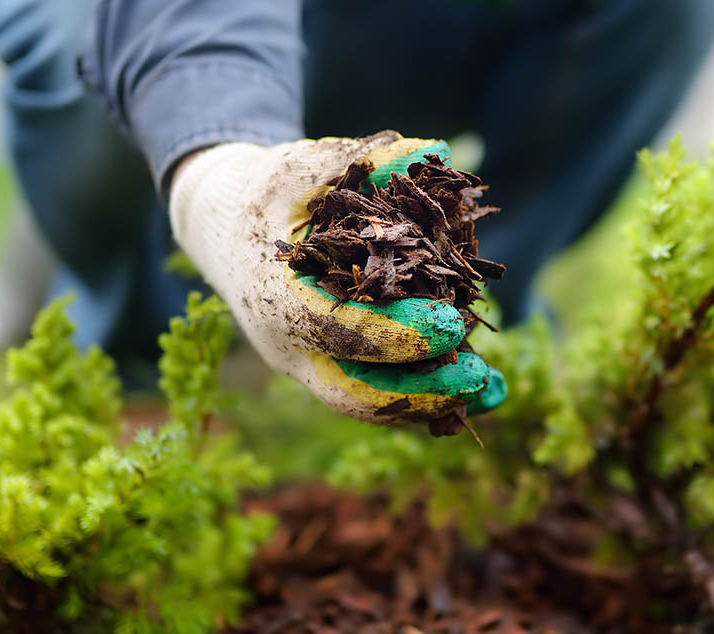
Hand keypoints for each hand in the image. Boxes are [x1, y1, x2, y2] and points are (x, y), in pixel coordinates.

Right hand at [169, 131, 504, 423]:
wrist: (220, 227)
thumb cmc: (265, 191)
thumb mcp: (303, 165)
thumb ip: (365, 158)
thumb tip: (435, 151)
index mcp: (274, 297)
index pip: (339, 329)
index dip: (399, 333)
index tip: (454, 325)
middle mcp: (286, 345)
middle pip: (354, 391)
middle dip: (421, 391)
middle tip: (480, 377)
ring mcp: (304, 365)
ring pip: (368, 403)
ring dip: (432, 403)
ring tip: (493, 392)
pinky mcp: (325, 369)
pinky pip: (374, 394)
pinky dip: (423, 397)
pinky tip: (471, 388)